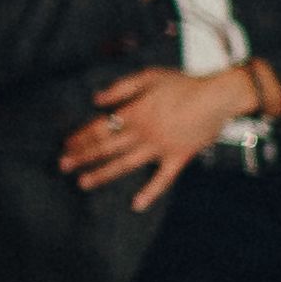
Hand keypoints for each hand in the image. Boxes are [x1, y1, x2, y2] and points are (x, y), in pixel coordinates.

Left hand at [61, 62, 259, 209]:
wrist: (217, 97)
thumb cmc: (184, 83)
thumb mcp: (149, 76)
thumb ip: (121, 88)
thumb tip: (97, 99)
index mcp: (134, 112)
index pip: (100, 128)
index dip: (81, 137)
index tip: (66, 146)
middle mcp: (142, 133)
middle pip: (106, 147)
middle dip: (82, 156)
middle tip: (63, 166)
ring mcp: (159, 148)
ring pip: (125, 164)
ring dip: (103, 174)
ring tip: (84, 183)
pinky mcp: (178, 158)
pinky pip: (162, 179)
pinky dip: (150, 192)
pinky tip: (137, 204)